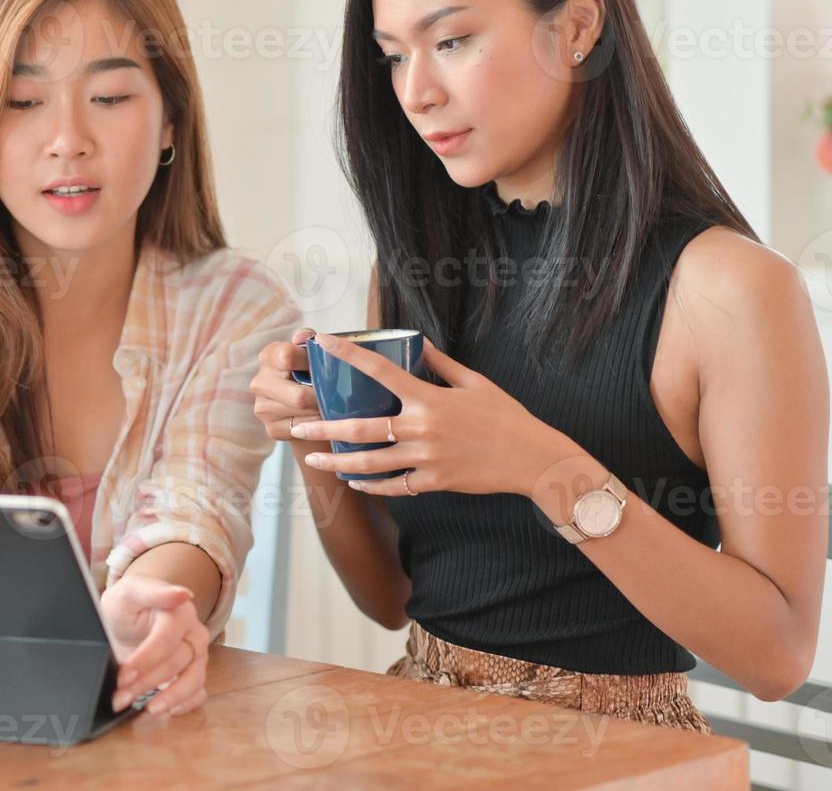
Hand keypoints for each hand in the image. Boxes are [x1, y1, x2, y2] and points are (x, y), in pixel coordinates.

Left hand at [100, 575, 209, 718]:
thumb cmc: (128, 606)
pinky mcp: (195, 674)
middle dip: (145, 683)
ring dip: (168, 699)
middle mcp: (194, 635)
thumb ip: (153, 591)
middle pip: (175, 664)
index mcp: (180, 613)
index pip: (165, 640)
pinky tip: (165, 710)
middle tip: (120, 697)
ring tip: (146, 710)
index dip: (144, 660)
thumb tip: (182, 594)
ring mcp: (197, 657)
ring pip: (193, 681)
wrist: (128, 619)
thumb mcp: (130, 592)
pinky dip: (184, 704)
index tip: (122, 675)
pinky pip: (198, 693)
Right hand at [250, 327, 322, 441]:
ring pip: (302, 414)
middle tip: (334, 395)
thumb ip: (308, 340)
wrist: (304, 405)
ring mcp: (262, 408)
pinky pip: (301, 430)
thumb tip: (302, 337)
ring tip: (329, 405)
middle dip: (320, 397)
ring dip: (320, 411)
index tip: (323, 367)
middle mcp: (259, 382)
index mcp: (268, 356)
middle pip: (298, 396)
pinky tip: (321, 419)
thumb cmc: (310, 372)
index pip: (287, 357)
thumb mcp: (311, 352)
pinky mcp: (271, 429)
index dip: (310, 363)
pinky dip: (316, 426)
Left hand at [289, 334, 590, 498]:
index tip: (324, 343)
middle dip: (326, 427)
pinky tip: (354, 482)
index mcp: (429, 398)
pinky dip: (371, 485)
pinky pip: (394, 486)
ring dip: (338, 463)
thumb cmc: (506, 417)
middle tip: (298, 424)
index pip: (381, 371)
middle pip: (362, 428)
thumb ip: (442, 365)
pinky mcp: (434, 482)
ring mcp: (426, 458)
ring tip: (314, 460)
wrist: (533, 459)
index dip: (350, 355)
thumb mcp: (476, 383)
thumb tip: (417, 343)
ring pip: (371, 463)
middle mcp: (422, 428)